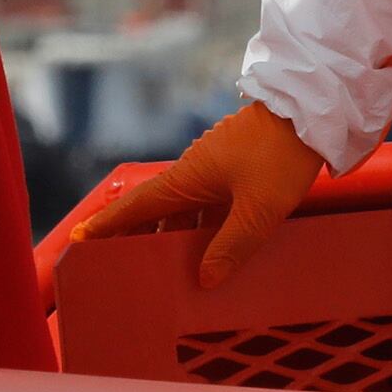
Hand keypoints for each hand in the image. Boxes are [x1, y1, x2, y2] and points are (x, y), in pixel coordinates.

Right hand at [78, 98, 325, 287]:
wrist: (311, 112)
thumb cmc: (281, 156)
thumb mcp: (258, 211)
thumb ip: (231, 247)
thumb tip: (204, 279)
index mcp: (187, 178)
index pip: (136, 206)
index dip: (108, 224)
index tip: (80, 239)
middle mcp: (193, 171)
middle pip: (156, 211)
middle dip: (138, 238)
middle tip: (121, 267)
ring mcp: (214, 168)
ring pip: (184, 209)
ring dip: (174, 236)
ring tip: (166, 270)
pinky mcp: (235, 169)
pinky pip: (207, 204)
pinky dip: (201, 227)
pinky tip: (210, 250)